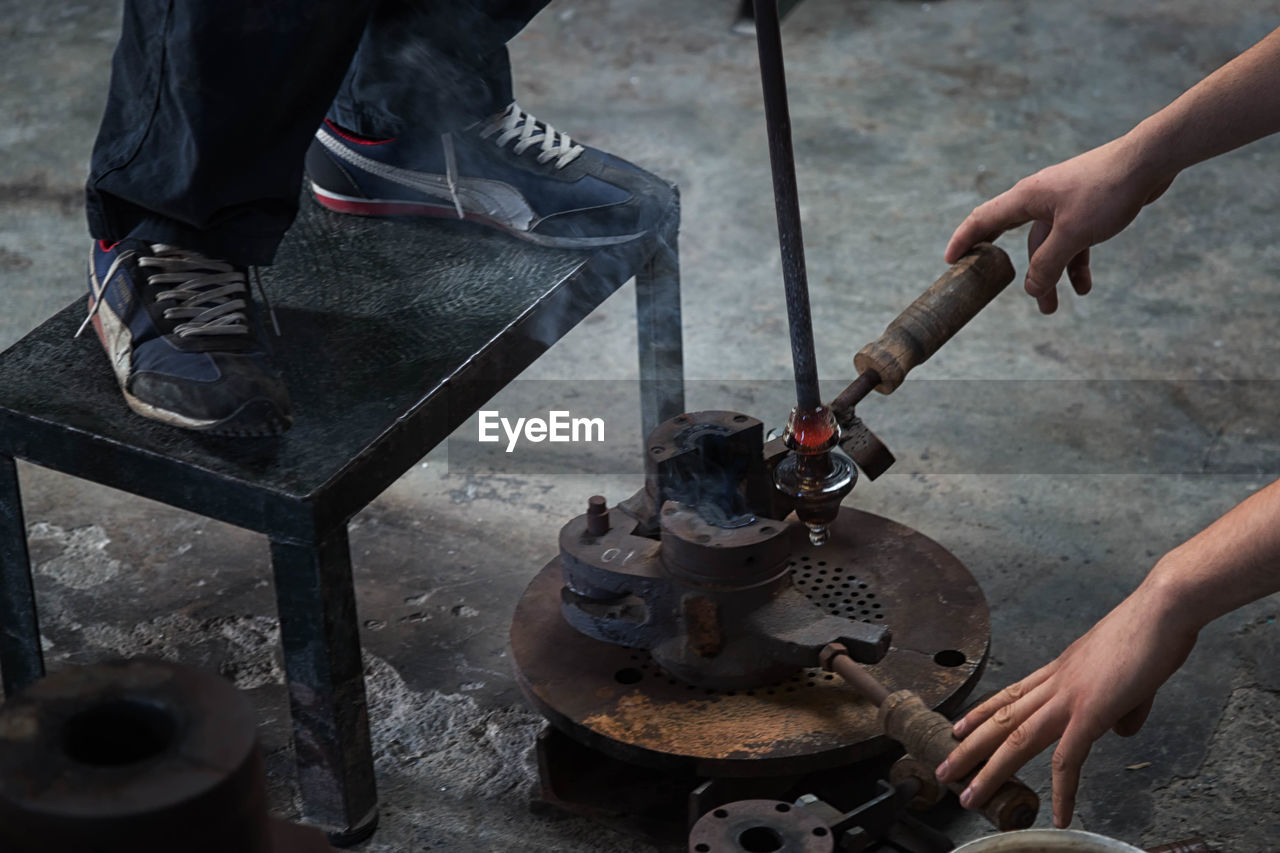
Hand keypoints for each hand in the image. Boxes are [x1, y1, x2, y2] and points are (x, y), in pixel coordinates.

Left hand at [934, 580, 1196, 826]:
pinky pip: (1070, 759)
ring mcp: (1070, 696)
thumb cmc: (1153, 632)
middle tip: (943, 771)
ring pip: (1018, 739)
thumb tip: (1120, 730)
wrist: (1164, 608)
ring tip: (970, 798)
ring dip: (991, 772)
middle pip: (1001, 719)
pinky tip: (1061, 815)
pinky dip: (1063, 790)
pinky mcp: (1092, 711)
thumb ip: (1123, 706)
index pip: (1010, 694)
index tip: (958, 727)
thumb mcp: (1131, 675)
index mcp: (1061, 670)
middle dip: (969, 749)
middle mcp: (1056, 682)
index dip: (981, 712)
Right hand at [945, 136, 1174, 313]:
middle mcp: (1039, 199)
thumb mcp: (1073, 235)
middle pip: (1019, 241)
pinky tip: (1084, 286)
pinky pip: (1072, 241)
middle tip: (1015, 299)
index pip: (982, 220)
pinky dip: (1075, 263)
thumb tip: (1032, 291)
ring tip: (1056, 306)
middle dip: (1022, 273)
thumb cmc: (1106, 191)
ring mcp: (1063, 203)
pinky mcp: (1085, 207)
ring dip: (1053, 275)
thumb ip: (1048, 264)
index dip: (963, 241)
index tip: (950, 261)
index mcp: (1026, 198)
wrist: (1149, 161)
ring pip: (1050, 245)